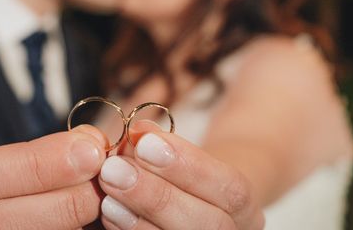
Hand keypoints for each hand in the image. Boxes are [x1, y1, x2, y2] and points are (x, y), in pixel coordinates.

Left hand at [97, 121, 264, 229]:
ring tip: (107, 185)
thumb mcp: (180, 154)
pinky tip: (107, 208)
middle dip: (157, 194)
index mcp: (245, 206)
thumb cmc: (182, 173)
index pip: (231, 188)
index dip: (190, 165)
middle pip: (208, 224)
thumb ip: (160, 142)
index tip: (145, 141)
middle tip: (115, 168)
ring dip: (137, 214)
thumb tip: (137, 133)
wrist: (193, 200)